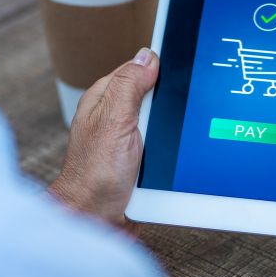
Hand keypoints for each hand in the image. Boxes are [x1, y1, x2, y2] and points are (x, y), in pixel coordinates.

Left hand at [48, 48, 157, 233]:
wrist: (97, 220)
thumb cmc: (96, 174)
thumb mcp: (114, 120)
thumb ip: (129, 85)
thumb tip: (147, 56)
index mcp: (106, 98)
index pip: (139, 70)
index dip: (160, 71)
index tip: (180, 75)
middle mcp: (116, 116)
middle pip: (157, 98)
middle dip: (169, 108)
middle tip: (164, 125)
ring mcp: (130, 140)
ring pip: (165, 125)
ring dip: (172, 136)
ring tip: (164, 149)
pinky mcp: (142, 162)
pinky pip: (167, 149)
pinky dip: (172, 155)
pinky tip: (171, 163)